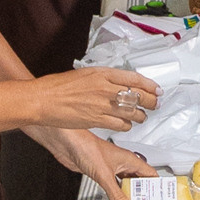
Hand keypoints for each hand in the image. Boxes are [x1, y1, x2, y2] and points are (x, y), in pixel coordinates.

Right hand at [29, 65, 161, 133]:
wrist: (43, 99)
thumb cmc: (58, 86)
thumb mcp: (84, 74)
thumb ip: (103, 79)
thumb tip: (117, 84)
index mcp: (102, 74)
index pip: (135, 78)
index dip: (149, 85)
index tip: (156, 89)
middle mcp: (105, 88)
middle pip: (138, 95)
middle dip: (150, 101)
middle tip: (154, 104)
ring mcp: (102, 105)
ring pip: (132, 112)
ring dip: (140, 116)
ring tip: (141, 117)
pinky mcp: (97, 120)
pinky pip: (121, 125)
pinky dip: (126, 126)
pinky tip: (126, 125)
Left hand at [30, 126, 153, 199]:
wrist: (66, 143)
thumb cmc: (86, 147)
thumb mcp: (104, 175)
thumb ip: (116, 194)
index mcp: (130, 160)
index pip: (150, 175)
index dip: (157, 188)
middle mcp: (123, 164)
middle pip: (139, 182)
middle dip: (143, 195)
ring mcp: (112, 169)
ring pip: (126, 185)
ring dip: (130, 196)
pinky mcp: (101, 173)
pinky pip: (114, 187)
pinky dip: (117, 196)